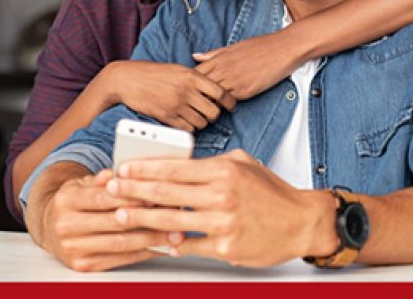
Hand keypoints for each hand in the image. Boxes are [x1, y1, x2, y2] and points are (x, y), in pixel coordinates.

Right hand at [38, 168, 183, 271]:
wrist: (48, 227)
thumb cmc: (75, 202)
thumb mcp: (83, 183)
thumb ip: (102, 178)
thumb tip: (119, 172)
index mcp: (67, 200)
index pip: (104, 198)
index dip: (132, 196)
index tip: (157, 195)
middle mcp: (66, 225)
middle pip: (115, 222)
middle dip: (148, 218)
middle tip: (175, 214)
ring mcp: (73, 248)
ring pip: (120, 244)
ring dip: (151, 239)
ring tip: (174, 234)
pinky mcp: (82, 265)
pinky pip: (119, 260)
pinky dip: (142, 253)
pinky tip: (159, 247)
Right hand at [98, 60, 235, 130]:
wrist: (128, 79)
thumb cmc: (154, 73)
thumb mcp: (178, 69)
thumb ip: (196, 78)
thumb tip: (215, 90)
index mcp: (192, 76)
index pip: (221, 92)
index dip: (230, 102)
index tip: (231, 106)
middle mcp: (186, 90)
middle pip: (214, 111)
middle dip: (214, 115)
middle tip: (210, 113)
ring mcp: (176, 105)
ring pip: (202, 122)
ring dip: (202, 122)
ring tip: (196, 117)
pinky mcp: (167, 117)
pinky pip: (188, 129)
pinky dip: (190, 128)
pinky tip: (186, 122)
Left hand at [107, 150, 337, 266]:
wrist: (301, 221)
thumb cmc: (272, 192)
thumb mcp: (243, 163)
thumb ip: (211, 163)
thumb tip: (179, 164)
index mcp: (224, 170)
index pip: (174, 168)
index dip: (144, 168)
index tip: (123, 168)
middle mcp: (222, 195)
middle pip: (166, 193)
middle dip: (133, 191)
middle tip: (111, 189)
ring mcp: (224, 224)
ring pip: (172, 221)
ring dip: (142, 218)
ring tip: (122, 214)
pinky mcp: (226, 249)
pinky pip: (190, 246)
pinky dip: (170, 243)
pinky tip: (153, 239)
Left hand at [193, 31, 301, 99]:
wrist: (282, 49)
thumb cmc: (260, 46)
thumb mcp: (234, 46)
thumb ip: (213, 54)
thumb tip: (195, 56)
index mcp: (219, 58)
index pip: (195, 74)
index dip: (191, 82)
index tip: (190, 87)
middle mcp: (224, 71)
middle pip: (201, 87)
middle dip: (196, 95)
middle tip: (195, 101)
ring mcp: (234, 82)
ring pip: (213, 97)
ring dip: (210, 102)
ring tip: (208, 106)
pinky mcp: (245, 91)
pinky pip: (229, 101)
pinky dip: (224, 104)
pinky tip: (224, 106)